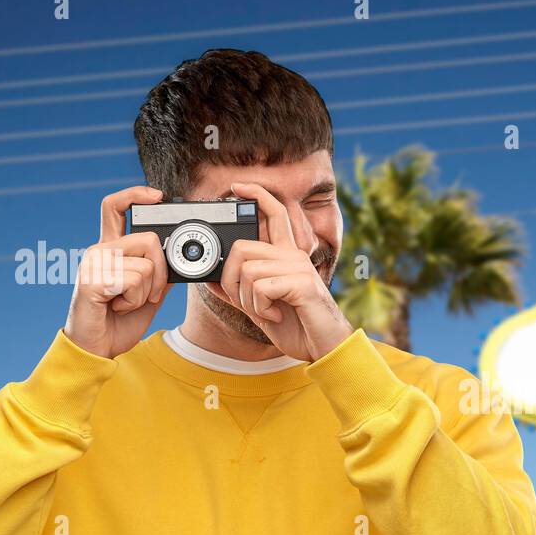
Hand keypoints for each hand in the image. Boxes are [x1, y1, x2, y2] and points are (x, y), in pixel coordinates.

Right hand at [63, 185, 169, 358]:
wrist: (97, 348)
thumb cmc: (118, 321)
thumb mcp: (148, 294)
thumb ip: (159, 273)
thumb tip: (178, 259)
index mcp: (111, 250)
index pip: (115, 207)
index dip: (135, 194)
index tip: (158, 195)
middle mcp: (99, 251)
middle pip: (149, 239)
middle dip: (161, 271)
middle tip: (147, 293)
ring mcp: (93, 264)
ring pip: (146, 265)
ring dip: (147, 292)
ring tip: (126, 302)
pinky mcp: (92, 281)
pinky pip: (134, 281)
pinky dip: (135, 300)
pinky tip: (118, 306)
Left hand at [214, 181, 352, 361]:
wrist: (325, 347)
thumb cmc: (298, 326)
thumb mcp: (261, 307)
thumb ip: (239, 291)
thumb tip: (210, 280)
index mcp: (286, 256)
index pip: (275, 213)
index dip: (257, 195)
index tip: (237, 187)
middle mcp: (293, 256)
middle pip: (243, 248)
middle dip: (232, 280)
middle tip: (247, 302)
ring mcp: (299, 267)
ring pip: (248, 270)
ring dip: (248, 300)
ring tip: (267, 312)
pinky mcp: (302, 283)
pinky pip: (261, 287)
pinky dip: (261, 308)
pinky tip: (275, 316)